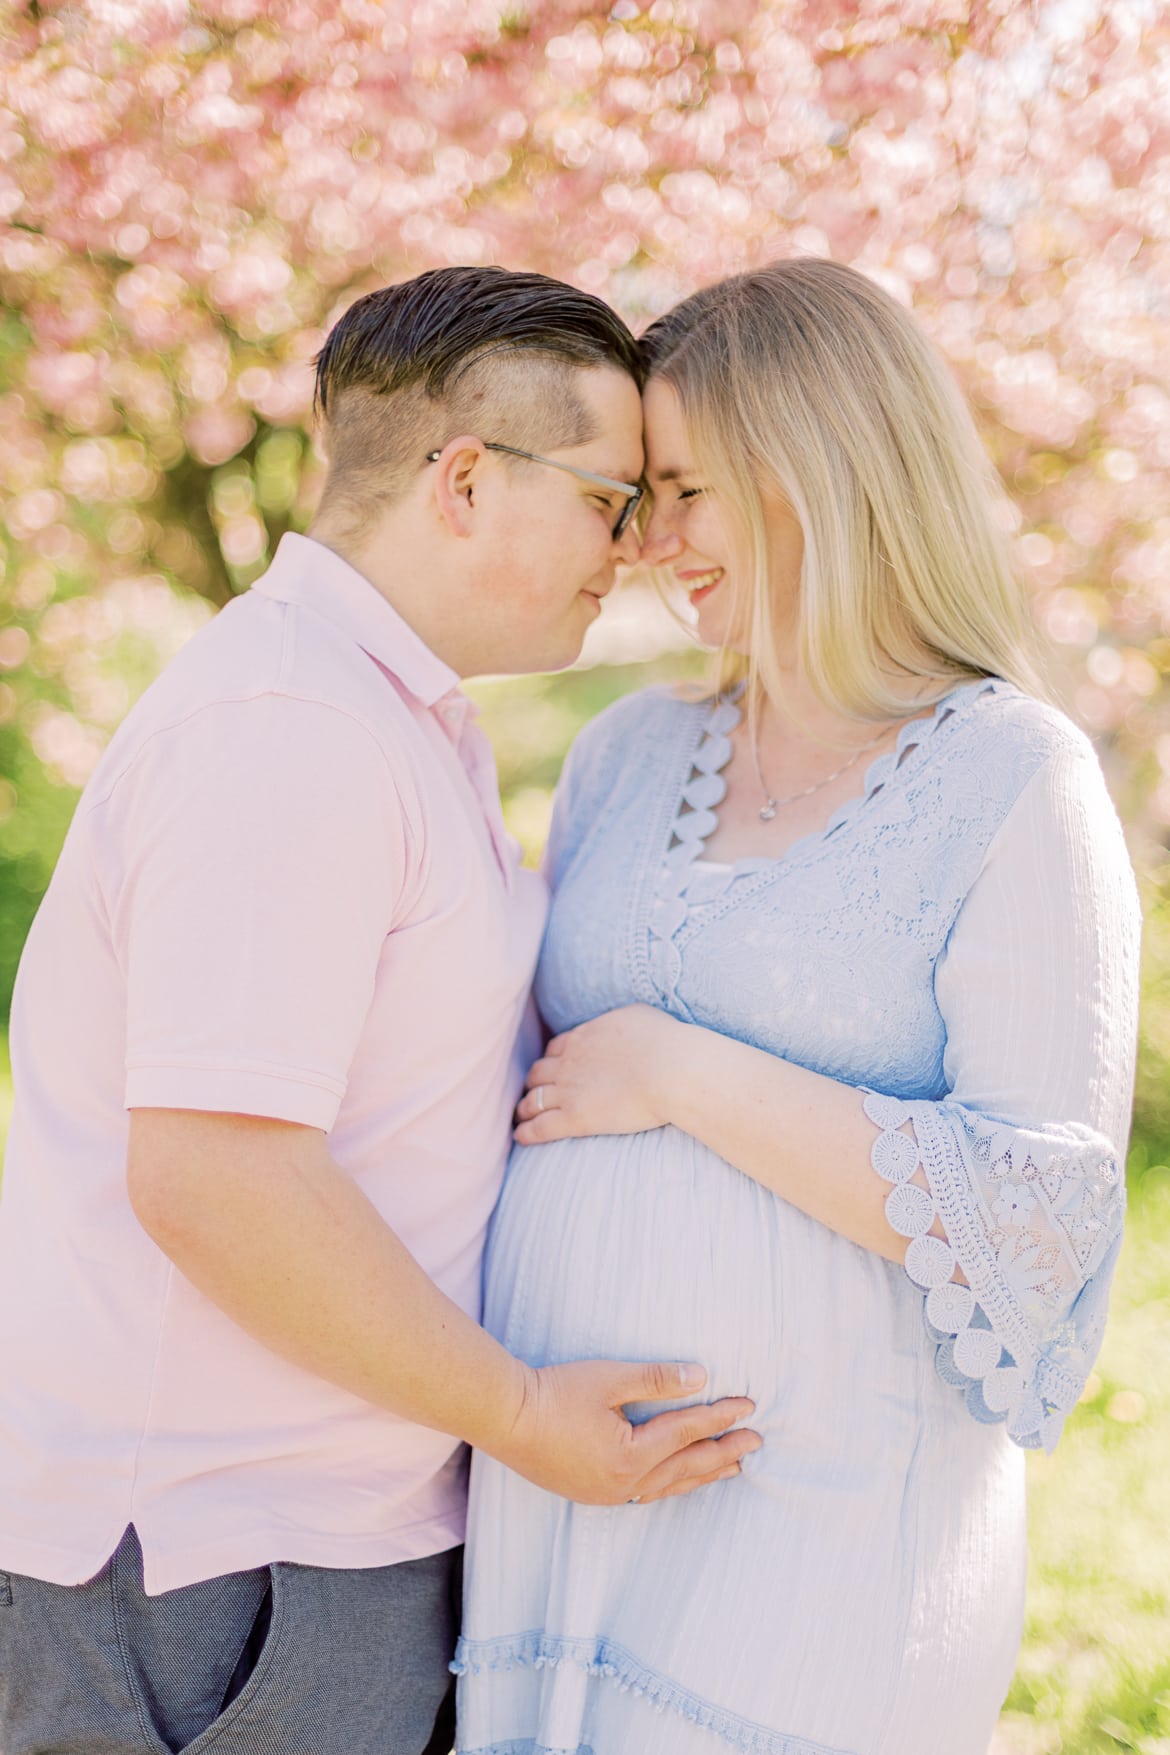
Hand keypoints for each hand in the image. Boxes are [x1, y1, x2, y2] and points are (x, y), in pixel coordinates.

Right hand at [489, 1358, 760, 1504]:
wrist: (504, 1418)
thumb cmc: (554, 1392)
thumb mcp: (609, 1378)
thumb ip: (658, 1379)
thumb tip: (701, 1377)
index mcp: (631, 1455)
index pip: (688, 1431)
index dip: (721, 1416)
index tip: (749, 1406)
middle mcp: (625, 1483)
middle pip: (687, 1467)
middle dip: (724, 1452)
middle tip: (756, 1442)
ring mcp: (608, 1493)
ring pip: (669, 1486)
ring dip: (703, 1474)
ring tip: (732, 1467)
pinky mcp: (593, 1493)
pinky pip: (647, 1493)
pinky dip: (673, 1485)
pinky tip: (680, 1480)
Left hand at [514, 1004, 685, 1143]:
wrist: (670, 1069)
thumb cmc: (664, 1041)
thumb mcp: (638, 1015)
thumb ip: (621, 1020)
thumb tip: (622, 1023)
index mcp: (583, 1037)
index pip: (555, 1049)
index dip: (551, 1060)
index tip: (552, 1069)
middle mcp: (568, 1063)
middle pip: (538, 1073)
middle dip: (533, 1083)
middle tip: (533, 1092)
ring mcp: (568, 1091)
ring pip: (533, 1100)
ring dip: (524, 1108)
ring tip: (521, 1116)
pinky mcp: (575, 1118)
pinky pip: (541, 1127)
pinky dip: (526, 1132)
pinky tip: (520, 1137)